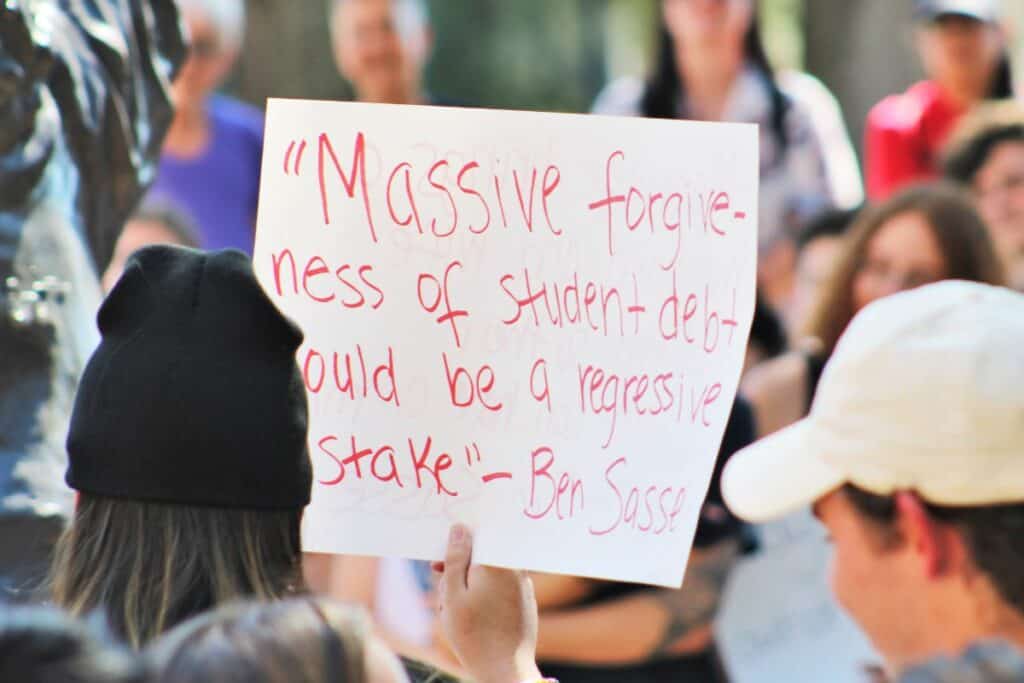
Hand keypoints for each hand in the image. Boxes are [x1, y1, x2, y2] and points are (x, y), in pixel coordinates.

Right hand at [437, 524, 541, 682]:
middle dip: (459, 575)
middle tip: (445, 600)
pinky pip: (501, 591)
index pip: (473, 539)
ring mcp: (523, 586)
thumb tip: (459, 529)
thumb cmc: (475, 634)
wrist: (506, 671)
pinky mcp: (526, 602)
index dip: (453, 551)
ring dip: (471, 590)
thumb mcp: (453, 595)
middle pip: (480, 560)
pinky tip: (477, 622)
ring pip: (489, 577)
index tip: (437, 566)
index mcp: (495, 562)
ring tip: (459, 617)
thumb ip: (455, 559)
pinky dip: (487, 600)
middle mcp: (514, 568)